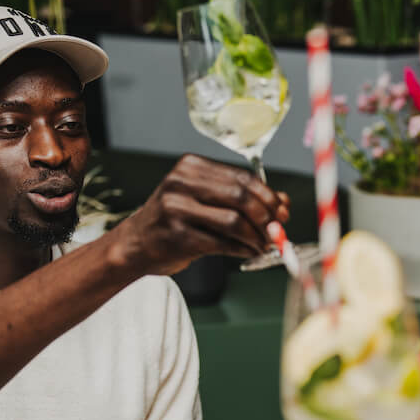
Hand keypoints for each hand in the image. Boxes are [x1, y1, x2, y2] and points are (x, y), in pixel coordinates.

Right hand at [113, 154, 290, 273]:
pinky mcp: (176, 236)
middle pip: (241, 196)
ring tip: (264, 245)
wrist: (136, 244)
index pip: (242, 177)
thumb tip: (283, 203)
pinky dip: (242, 249)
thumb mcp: (205, 200)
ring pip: (234, 221)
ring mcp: (175, 209)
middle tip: (277, 230)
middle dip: (266, 216)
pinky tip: (249, 252)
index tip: (283, 211)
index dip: (269, 196)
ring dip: (256, 237)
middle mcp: (180, 183)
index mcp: (190, 167)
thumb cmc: (175, 220)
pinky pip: (222, 243)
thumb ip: (241, 198)